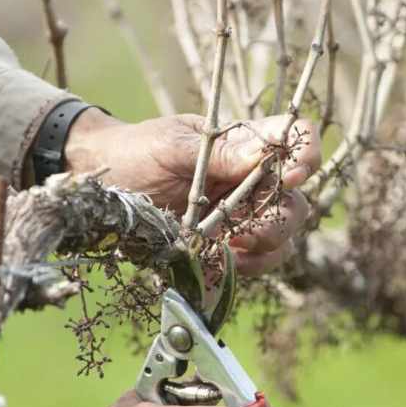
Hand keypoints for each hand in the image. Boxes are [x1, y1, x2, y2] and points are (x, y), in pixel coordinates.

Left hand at [63, 111, 320, 274]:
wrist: (99, 189)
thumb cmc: (135, 155)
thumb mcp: (171, 147)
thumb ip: (219, 153)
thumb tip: (264, 154)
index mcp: (243, 145)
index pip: (295, 139)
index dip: (306, 155)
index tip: (292, 174)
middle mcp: (250, 181)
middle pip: (296, 200)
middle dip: (283, 217)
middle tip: (249, 228)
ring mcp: (240, 217)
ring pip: (283, 236)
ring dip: (266, 245)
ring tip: (233, 247)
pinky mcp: (225, 248)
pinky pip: (255, 263)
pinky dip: (246, 267)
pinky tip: (221, 261)